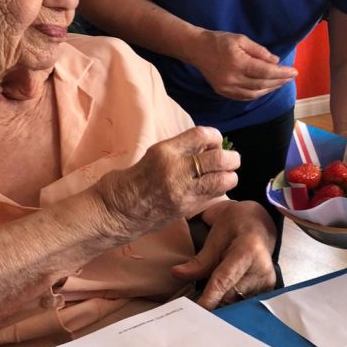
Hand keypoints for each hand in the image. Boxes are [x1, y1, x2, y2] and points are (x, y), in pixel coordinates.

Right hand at [94, 126, 238, 235]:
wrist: (116, 212)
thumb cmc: (130, 181)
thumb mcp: (154, 155)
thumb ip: (180, 150)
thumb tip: (207, 146)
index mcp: (165, 151)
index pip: (202, 134)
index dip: (215, 137)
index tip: (214, 142)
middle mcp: (177, 169)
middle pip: (219, 158)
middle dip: (231, 158)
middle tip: (229, 160)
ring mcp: (183, 192)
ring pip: (223, 180)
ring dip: (229, 176)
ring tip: (224, 175)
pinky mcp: (187, 209)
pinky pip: (214, 196)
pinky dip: (220, 190)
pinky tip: (213, 188)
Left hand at [170, 200, 276, 308]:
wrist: (259, 224)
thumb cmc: (235, 225)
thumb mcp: (215, 236)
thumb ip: (199, 260)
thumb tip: (176, 274)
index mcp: (247, 251)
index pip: (225, 280)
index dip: (209, 298)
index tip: (196, 311)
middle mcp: (261, 270)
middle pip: (230, 296)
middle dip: (211, 304)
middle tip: (191, 309)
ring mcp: (267, 282)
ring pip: (236, 303)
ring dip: (221, 305)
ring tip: (206, 303)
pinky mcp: (268, 291)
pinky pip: (244, 303)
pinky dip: (231, 304)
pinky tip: (221, 302)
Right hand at [188, 30, 296, 100]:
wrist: (196, 49)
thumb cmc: (220, 41)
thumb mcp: (241, 39)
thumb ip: (259, 51)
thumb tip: (276, 61)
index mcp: (238, 62)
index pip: (266, 72)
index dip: (282, 73)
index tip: (294, 71)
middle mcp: (233, 78)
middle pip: (262, 84)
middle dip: (279, 81)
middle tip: (290, 77)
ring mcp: (227, 88)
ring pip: (254, 93)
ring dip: (270, 89)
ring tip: (281, 83)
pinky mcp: (223, 92)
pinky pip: (244, 97)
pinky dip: (257, 94)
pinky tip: (265, 89)